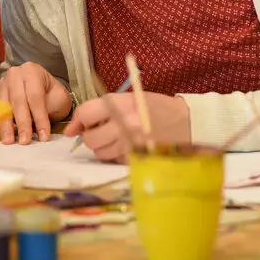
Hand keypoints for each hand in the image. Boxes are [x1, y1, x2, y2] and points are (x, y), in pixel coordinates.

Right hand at [0, 62, 72, 143]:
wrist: (43, 91)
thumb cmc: (52, 95)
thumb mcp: (58, 98)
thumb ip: (48, 109)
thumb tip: (38, 128)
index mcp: (32, 71)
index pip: (35, 96)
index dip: (40, 117)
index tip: (44, 136)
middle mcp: (14, 75)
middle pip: (18, 101)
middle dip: (23, 123)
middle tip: (25, 141)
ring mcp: (2, 85)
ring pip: (4, 107)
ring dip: (7, 126)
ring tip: (9, 141)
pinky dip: (0, 125)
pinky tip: (2, 137)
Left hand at [63, 92, 190, 161]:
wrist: (187, 122)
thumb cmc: (156, 107)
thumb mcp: (129, 99)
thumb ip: (100, 109)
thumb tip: (71, 130)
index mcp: (121, 104)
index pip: (86, 113)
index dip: (80, 120)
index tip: (82, 123)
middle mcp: (124, 125)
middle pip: (90, 138)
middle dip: (92, 136)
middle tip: (103, 131)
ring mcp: (131, 144)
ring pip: (100, 153)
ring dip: (103, 147)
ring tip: (116, 138)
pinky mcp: (137, 159)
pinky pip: (113, 161)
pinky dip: (115, 155)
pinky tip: (126, 146)